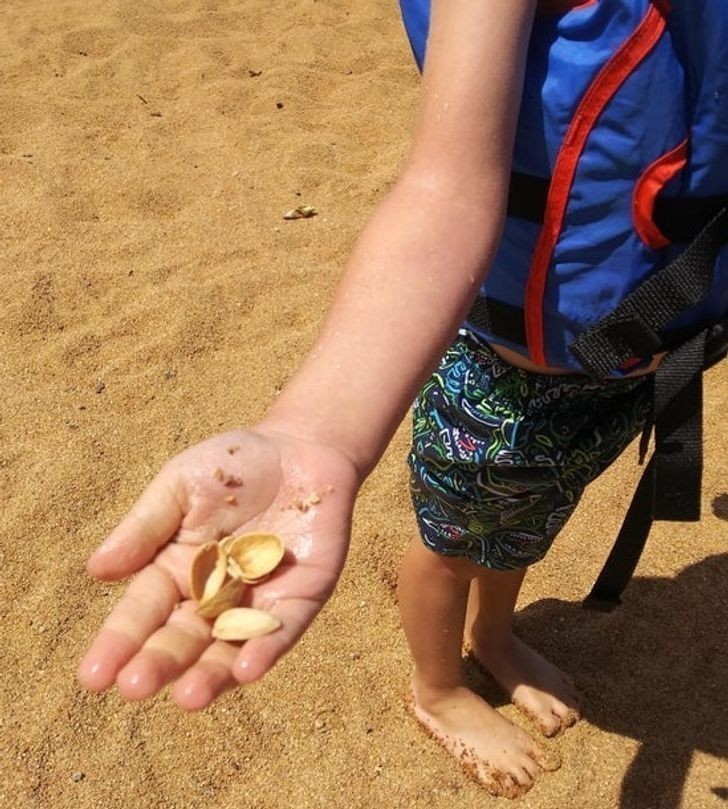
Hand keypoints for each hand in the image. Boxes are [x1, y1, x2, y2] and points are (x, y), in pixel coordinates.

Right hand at [78, 426, 359, 709]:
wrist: (299, 448)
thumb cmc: (233, 465)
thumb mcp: (180, 486)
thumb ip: (145, 528)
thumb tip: (96, 570)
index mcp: (175, 570)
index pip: (142, 612)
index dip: (119, 642)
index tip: (94, 675)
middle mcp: (213, 596)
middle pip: (182, 638)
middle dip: (159, 663)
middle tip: (134, 686)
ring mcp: (257, 601)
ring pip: (229, 648)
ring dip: (210, 675)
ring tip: (187, 698)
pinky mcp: (300, 598)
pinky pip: (282, 630)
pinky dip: (265, 649)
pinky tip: (246, 668)